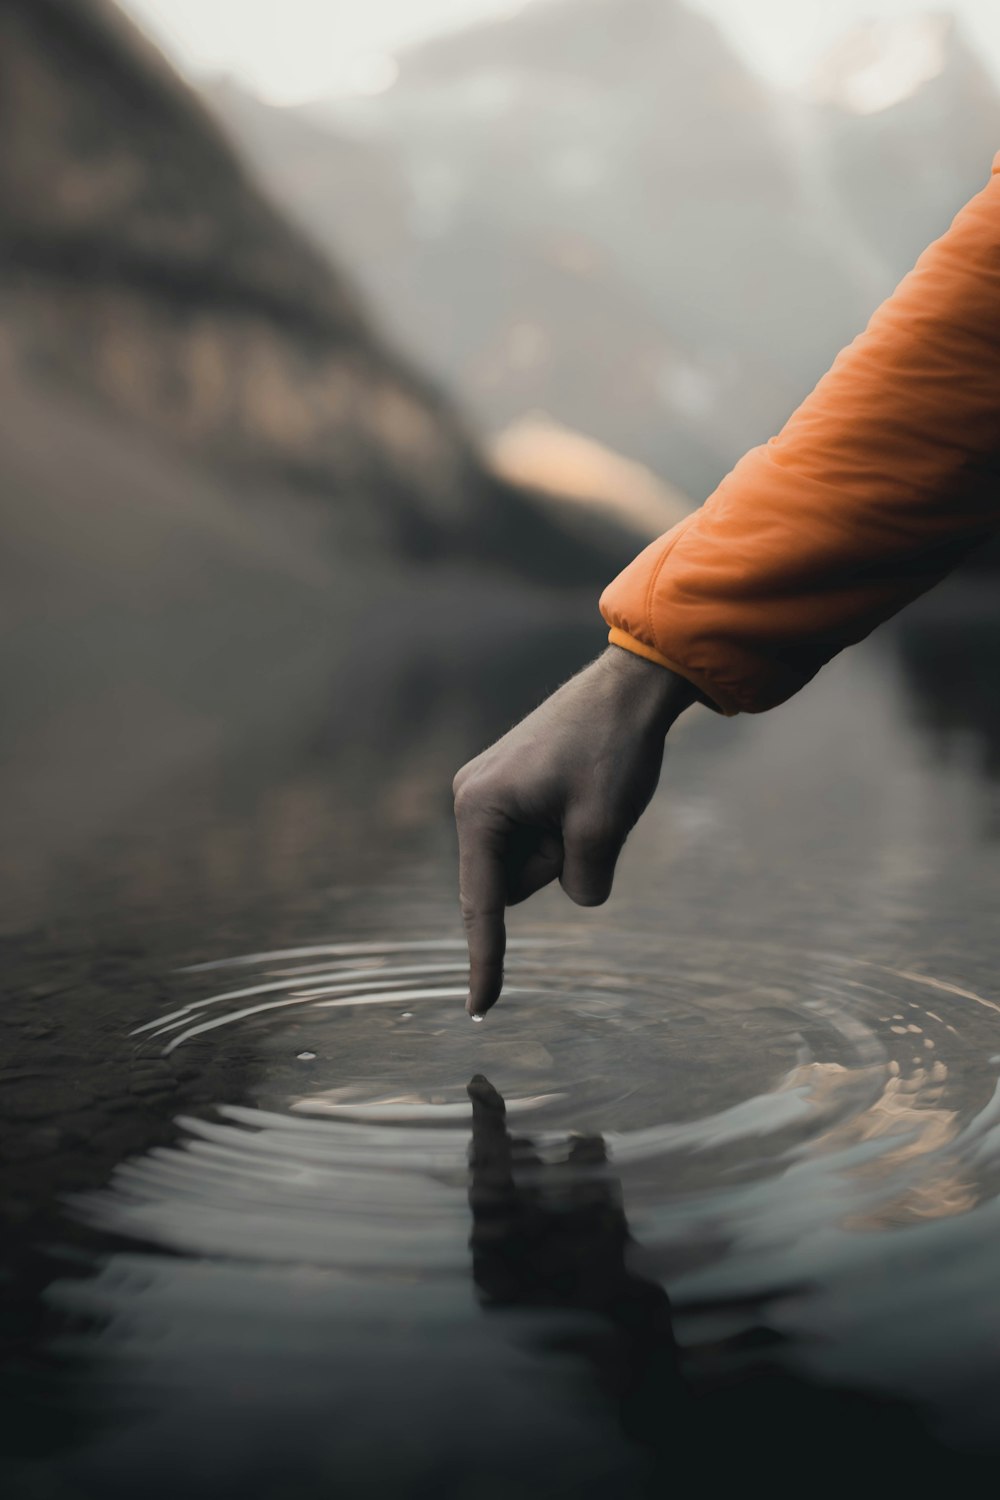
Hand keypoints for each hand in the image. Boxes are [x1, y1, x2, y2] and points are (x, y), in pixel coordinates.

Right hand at [452, 646, 694, 1015]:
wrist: (631, 686)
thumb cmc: (612, 750)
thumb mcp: (602, 829)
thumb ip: (582, 882)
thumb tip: (579, 892)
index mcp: (479, 809)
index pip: (482, 905)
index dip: (486, 960)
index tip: (481, 1008)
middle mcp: (473, 798)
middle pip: (511, 881)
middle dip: (556, 866)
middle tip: (591, 815)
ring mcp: (491, 789)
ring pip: (530, 860)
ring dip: (566, 847)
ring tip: (591, 795)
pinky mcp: (513, 784)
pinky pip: (537, 836)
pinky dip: (567, 831)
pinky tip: (588, 790)